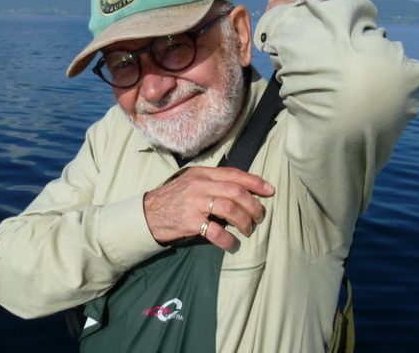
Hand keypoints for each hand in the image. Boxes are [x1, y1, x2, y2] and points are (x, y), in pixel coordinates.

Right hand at [143, 167, 275, 249]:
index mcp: (202, 174)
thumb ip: (213, 182)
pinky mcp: (189, 221)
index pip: (234, 174)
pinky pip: (215, 231)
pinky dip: (228, 239)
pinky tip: (232, 244)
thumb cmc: (174, 198)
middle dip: (254, 205)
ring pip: (230, 208)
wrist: (148, 213)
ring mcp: (194, 203)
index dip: (255, 182)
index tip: (270, 191)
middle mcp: (199, 185)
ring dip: (244, 221)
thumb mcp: (192, 182)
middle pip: (236, 192)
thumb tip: (243, 189)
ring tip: (248, 230)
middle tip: (260, 217)